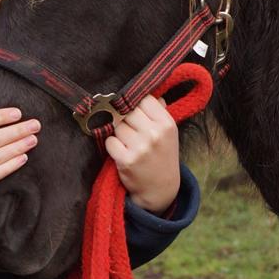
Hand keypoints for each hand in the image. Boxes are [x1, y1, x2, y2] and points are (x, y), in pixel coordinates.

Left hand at [103, 94, 179, 214]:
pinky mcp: (126, 160)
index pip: (144, 99)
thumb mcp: (168, 132)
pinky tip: (122, 151)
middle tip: (131, 129)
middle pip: (127, 111)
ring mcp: (140, 148)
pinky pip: (109, 141)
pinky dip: (112, 145)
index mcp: (166, 124)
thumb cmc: (162, 155)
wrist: (161, 188)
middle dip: (125, 118)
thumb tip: (146, 90)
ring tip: (128, 142)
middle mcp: (154, 134)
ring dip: (118, 132)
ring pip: (117, 126)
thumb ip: (158, 110)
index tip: (136, 112)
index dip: (136, 104)